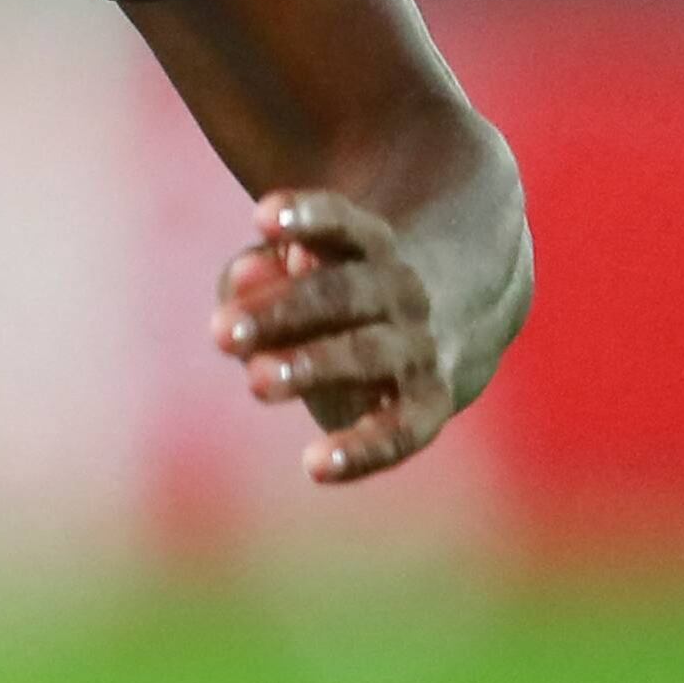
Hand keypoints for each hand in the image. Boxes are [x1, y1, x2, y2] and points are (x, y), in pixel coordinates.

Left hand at [213, 191, 455, 484]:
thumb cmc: (348, 286)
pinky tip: (315, 466)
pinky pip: (401, 430)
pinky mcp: (431, 404)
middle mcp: (401, 290)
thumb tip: (239, 278)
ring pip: (367, 354)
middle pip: (342, 293)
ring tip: (255, 382)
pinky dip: (362, 450)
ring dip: (312, 366)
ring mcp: (420, 346)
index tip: (260, 218)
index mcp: (371, 244)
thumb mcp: (307, 264)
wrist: (463, 317)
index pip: (340, 223)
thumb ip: (260, 269)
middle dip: (281, 311)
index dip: (305, 216)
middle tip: (220, 332)